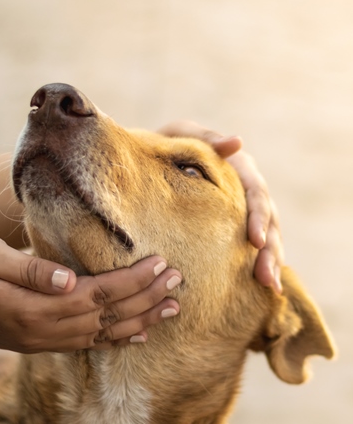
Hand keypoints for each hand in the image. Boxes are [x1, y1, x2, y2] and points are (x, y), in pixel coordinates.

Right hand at [0, 235, 180, 352]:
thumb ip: (29, 269)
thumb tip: (70, 279)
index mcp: (33, 308)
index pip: (98, 294)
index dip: (132, 280)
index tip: (160, 263)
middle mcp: (43, 331)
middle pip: (108, 317)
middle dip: (146, 299)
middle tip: (178, 283)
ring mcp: (41, 341)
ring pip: (102, 335)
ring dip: (139, 322)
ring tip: (170, 310)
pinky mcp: (38, 342)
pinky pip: (86, 345)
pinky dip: (115, 340)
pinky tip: (136, 337)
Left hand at [157, 121, 283, 292]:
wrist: (153, 160)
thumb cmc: (166, 146)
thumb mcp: (181, 135)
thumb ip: (206, 139)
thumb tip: (237, 143)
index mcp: (238, 167)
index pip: (256, 192)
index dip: (258, 216)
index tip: (256, 242)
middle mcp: (246, 189)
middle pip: (268, 219)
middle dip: (270, 250)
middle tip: (267, 278)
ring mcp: (242, 210)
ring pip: (266, 236)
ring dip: (270, 261)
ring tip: (270, 287)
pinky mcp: (233, 227)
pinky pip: (251, 247)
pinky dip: (257, 264)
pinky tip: (262, 287)